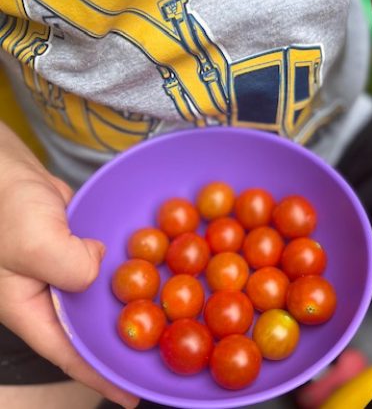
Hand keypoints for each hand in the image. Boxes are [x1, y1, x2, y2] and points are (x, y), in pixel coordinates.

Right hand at [0, 124, 138, 407]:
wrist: (6, 172)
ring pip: (102, 296)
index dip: (99, 376)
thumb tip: (101, 267)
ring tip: (168, 313)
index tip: (132, 394)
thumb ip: (70, 266)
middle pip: (90, 329)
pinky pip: (107, 265)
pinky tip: (155, 267)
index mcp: (31, 310)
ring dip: (130, 302)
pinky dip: (127, 268)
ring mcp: (67, 270)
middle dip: (123, 340)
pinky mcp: (80, 248)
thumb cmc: (6, 209)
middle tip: (163, 350)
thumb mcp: (33, 243)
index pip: (68, 353)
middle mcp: (51, 296)